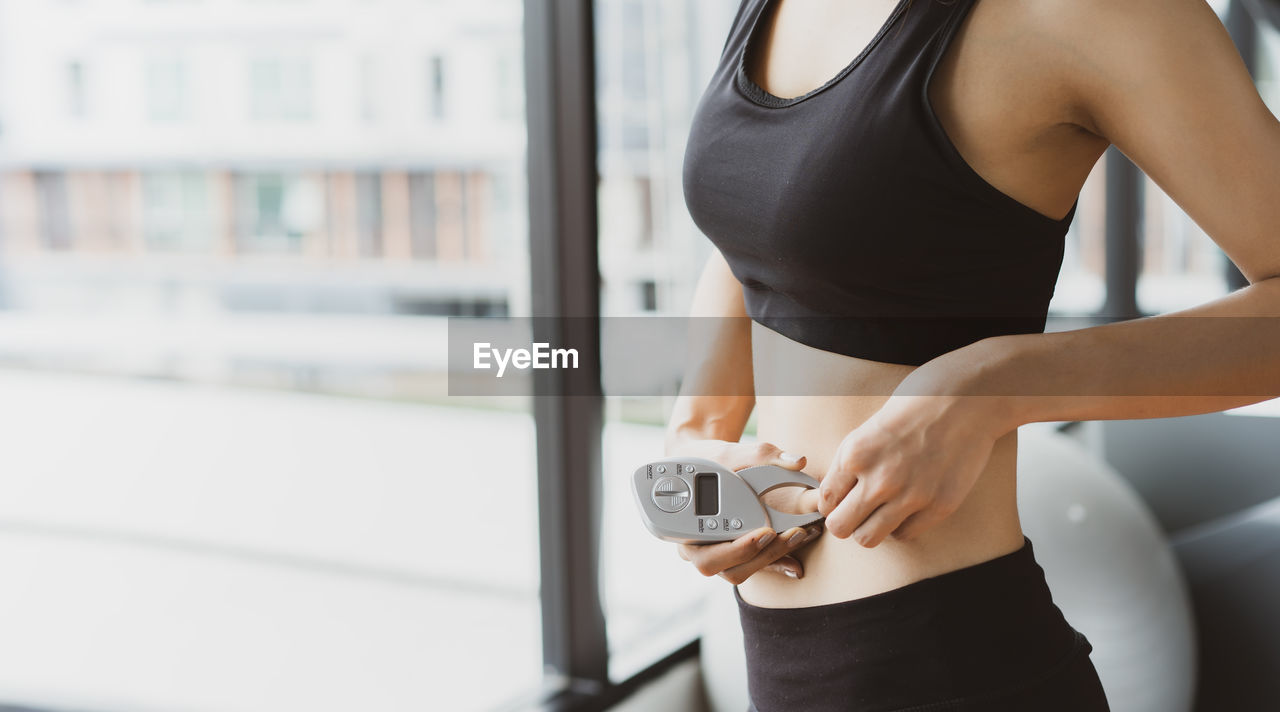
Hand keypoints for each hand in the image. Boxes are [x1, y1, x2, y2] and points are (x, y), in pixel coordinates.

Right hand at [664, 438, 823, 581]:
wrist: (698, 462)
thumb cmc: (706, 459)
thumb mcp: (730, 453)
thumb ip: (762, 455)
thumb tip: (798, 460)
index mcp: (684, 530)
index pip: (709, 556)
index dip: (739, 549)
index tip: (767, 531)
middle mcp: (696, 548)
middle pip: (729, 570)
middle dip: (763, 555)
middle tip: (791, 535)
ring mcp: (713, 552)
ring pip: (741, 571)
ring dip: (773, 557)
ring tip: (800, 535)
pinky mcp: (731, 551)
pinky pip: (751, 564)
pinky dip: (774, 562)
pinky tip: (797, 559)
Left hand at [816, 393, 1005, 546]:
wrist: (968, 399)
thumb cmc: (917, 405)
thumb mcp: (869, 428)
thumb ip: (850, 463)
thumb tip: (834, 495)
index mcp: (855, 455)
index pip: (825, 502)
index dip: (832, 502)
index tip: (842, 498)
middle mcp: (879, 479)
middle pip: (840, 527)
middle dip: (844, 521)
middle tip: (856, 511)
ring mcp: (911, 496)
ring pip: (868, 538)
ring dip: (870, 528)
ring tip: (881, 512)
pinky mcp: (939, 506)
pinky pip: (904, 535)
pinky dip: (902, 525)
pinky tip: (908, 507)